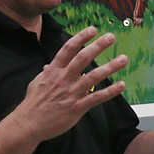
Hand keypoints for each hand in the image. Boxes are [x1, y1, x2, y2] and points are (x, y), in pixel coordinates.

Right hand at [18, 27, 127, 142]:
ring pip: (94, 77)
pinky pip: (97, 97)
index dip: (81, 38)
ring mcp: (71, 93)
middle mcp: (64, 79)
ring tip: (124, 59)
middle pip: (83, 58)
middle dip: (98, 46)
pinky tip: (121, 85)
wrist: (29, 124)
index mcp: (54, 71)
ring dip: (110, 67)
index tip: (92, 29)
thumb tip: (49, 65)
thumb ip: (46, 73)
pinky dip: (110, 91)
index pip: (68, 49)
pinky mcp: (77, 107)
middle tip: (111, 37)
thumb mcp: (37, 83)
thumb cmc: (33, 103)